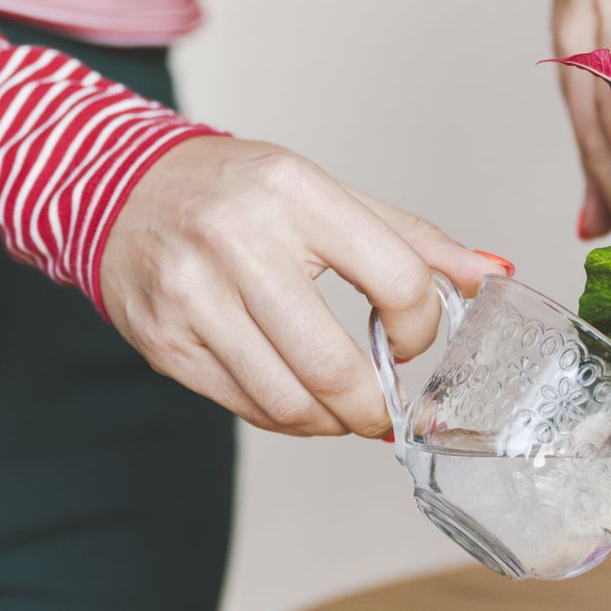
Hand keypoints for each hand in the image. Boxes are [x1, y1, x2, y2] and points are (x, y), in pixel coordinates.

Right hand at [100, 136, 505, 436]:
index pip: (396, 282)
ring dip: (333, 422)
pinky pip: (244, 407)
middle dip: (375, 405)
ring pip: (288, 401)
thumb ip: (411, 239)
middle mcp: (239, 242)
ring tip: (344, 409)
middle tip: (385, 409)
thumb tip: (491, 275)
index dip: (420, 327)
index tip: (410, 335)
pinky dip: (286, 418)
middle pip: (335, 365)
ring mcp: (193, 296)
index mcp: (296, 193)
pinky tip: (298, 399)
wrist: (119, 188)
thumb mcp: (327, 193)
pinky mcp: (164, 343)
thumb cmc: (237, 189)